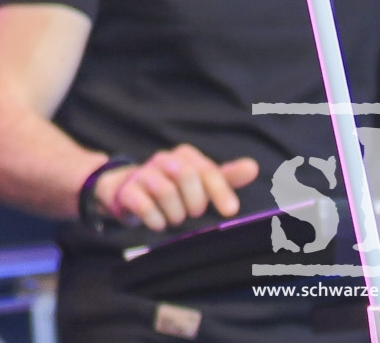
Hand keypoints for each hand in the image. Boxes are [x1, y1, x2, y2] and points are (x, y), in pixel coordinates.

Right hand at [94, 144, 258, 230]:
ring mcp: (142, 174)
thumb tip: (253, 167)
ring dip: (175, 213)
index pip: (207, 170)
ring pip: (164, 191)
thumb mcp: (202, 182)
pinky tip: (158, 223)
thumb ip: (227, 176)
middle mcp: (163, 160)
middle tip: (193, 213)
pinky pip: (143, 205)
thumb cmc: (176, 189)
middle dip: (194, 201)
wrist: (130, 192)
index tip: (230, 211)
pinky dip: (156, 219)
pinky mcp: (126, 191)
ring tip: (175, 218)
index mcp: (185, 156)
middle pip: (185, 174)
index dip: (220, 191)